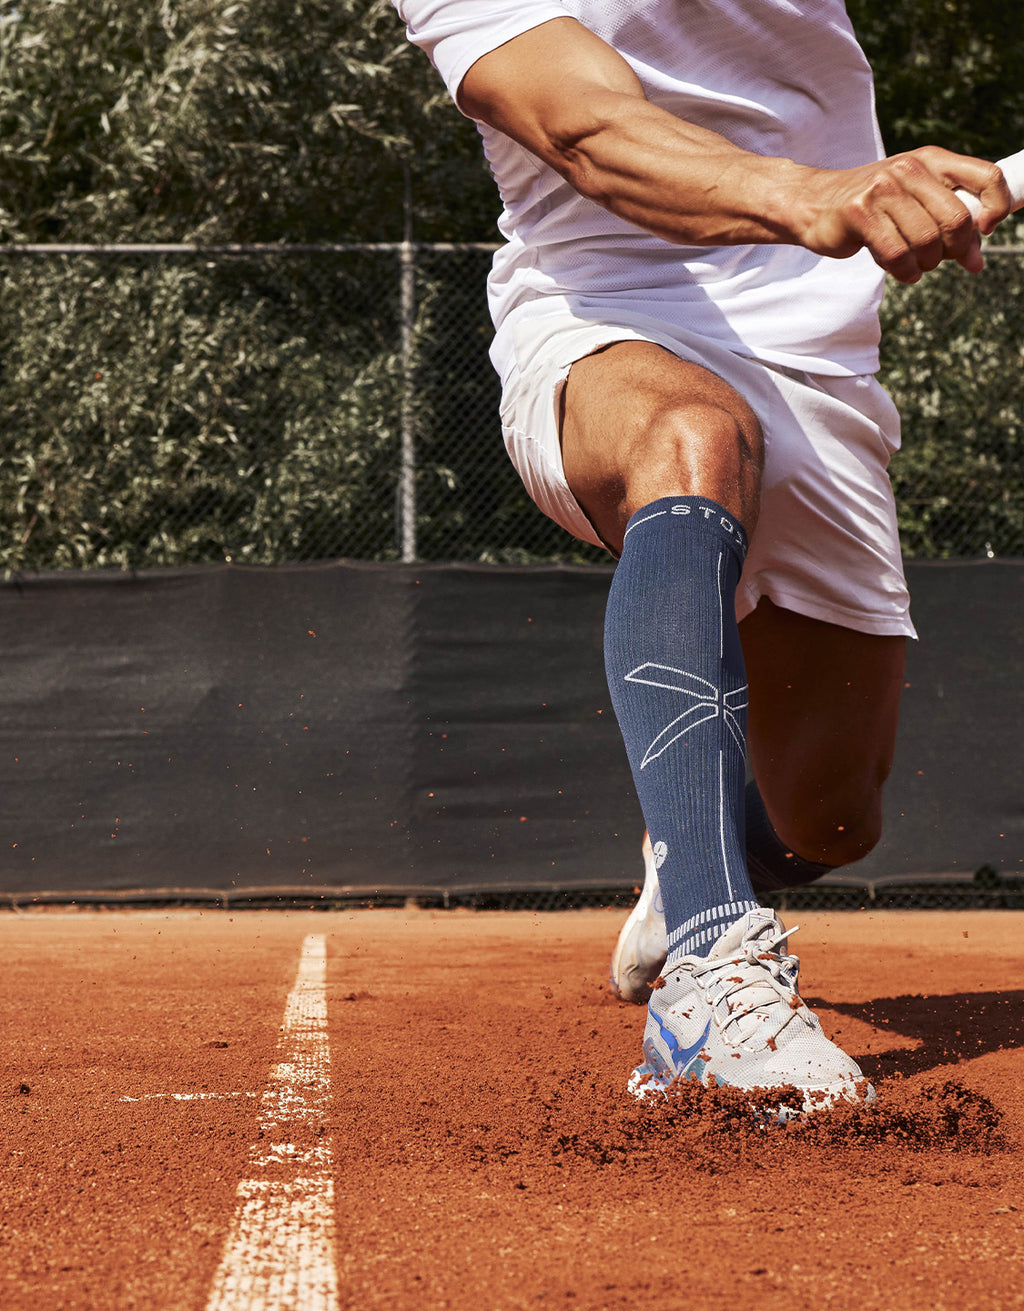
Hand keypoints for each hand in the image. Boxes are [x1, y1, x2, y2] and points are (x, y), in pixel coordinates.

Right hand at [795, 147, 1011, 282]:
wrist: (814, 203)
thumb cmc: (871, 207)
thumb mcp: (914, 202)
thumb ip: (948, 222)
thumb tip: (977, 261)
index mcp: (931, 160)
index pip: (987, 176)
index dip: (997, 207)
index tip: (986, 230)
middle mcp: (909, 168)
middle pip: (956, 219)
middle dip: (957, 250)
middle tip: (944, 260)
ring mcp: (883, 189)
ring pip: (926, 241)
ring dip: (926, 264)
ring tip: (915, 265)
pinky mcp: (859, 213)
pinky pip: (897, 254)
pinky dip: (905, 271)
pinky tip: (903, 271)